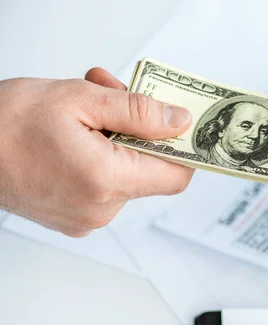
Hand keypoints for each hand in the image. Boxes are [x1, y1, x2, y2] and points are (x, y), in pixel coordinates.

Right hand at [0, 68, 193, 236]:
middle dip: (138, 130)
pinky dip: (100, 158)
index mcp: (107, 182)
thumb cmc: (4, 124)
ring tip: (85, 114)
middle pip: (149, 170)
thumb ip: (138, 112)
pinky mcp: (73, 218)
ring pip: (125, 175)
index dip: (182, 148)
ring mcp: (85, 219)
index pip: (176, 175)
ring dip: (116, 139)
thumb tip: (178, 121)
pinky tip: (77, 136)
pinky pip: (104, 186)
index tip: (177, 123)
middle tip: (112, 96)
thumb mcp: (80, 100)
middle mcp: (100, 210)